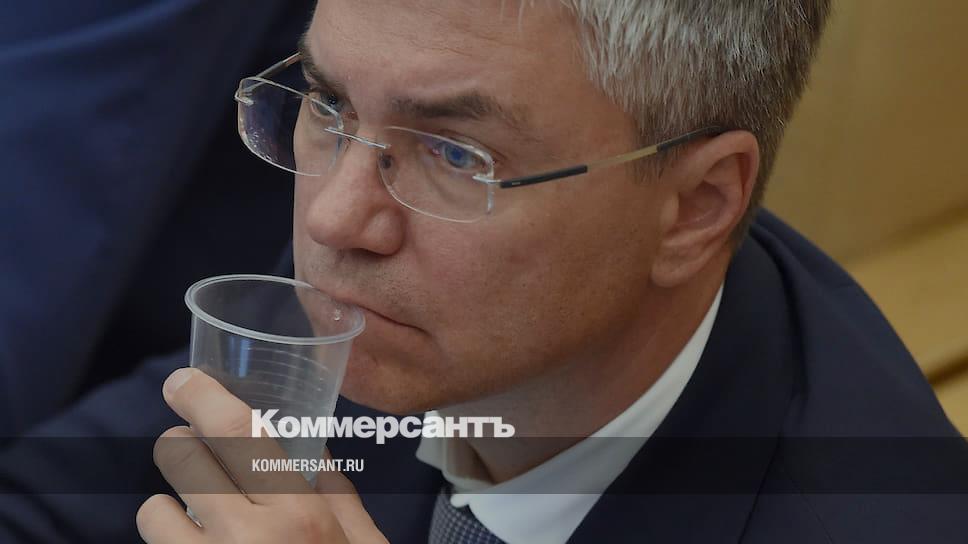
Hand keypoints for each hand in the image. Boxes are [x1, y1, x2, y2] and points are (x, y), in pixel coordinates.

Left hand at [136, 368, 386, 542]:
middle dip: (183, 446)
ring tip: (195, 517)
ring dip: (169, 506)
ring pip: (154, 510)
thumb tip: (309, 446)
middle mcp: (249, 537)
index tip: (182, 382)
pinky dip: (172, 542)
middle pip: (183, 458)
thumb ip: (336, 492)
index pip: (240, 434)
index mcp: (300, 514)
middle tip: (194, 451)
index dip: (202, 396)